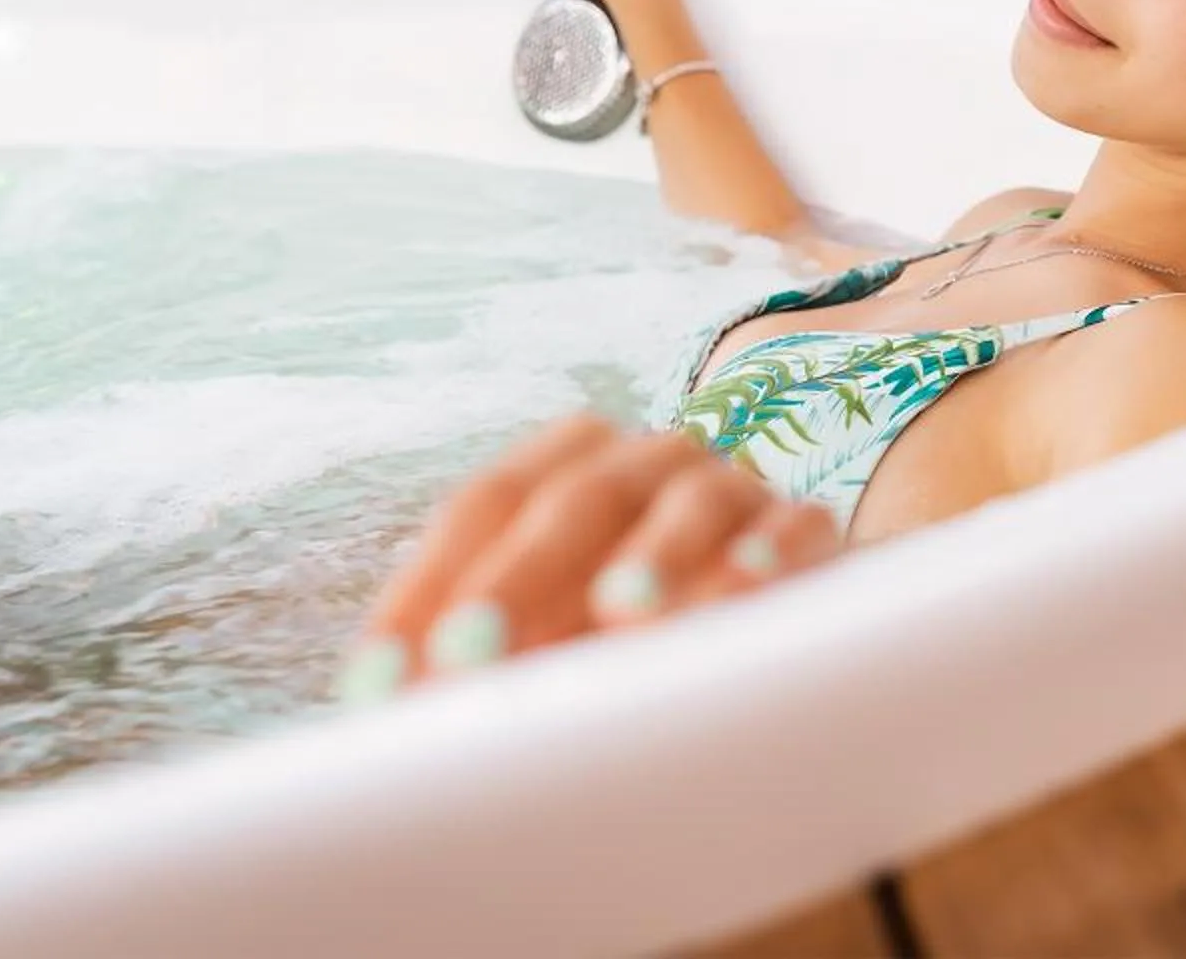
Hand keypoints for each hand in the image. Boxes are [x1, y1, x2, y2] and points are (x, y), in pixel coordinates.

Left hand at [336, 416, 841, 700]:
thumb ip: (484, 665)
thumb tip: (382, 720)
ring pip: (688, 503)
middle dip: (515, 580)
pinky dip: (765, 554)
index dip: (426, 585)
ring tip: (621, 613)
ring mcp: (732, 490)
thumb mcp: (548, 646)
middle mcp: (646, 464)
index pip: (482, 505)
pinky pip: (791, 528)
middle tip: (468, 656)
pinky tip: (745, 592)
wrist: (770, 615)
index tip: (378, 682)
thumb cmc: (624, 645)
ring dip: (653, 555)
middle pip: (574, 500)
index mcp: (567, 471)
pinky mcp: (807, 529)